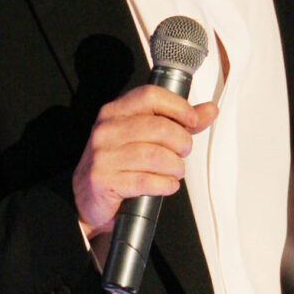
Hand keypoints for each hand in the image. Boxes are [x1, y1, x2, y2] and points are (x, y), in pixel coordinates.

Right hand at [72, 85, 217, 238]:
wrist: (84, 198)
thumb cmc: (118, 162)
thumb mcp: (144, 136)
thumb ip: (178, 122)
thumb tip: (209, 110)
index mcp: (116, 111)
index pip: (150, 96)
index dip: (178, 106)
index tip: (194, 119)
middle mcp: (106, 129)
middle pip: (158, 127)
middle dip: (181, 141)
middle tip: (184, 151)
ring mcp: (103, 155)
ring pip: (154, 155)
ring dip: (175, 166)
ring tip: (177, 170)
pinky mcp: (103, 180)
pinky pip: (144, 181)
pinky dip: (164, 184)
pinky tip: (168, 185)